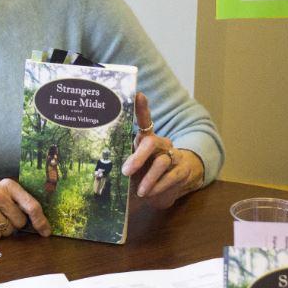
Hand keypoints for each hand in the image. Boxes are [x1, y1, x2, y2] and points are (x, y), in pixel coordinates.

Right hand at [0, 179, 50, 239]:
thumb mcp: (0, 192)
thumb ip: (18, 202)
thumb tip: (39, 221)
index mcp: (8, 185)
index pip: (32, 205)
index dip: (41, 221)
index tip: (46, 231)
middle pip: (20, 222)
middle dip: (14, 225)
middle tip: (1, 218)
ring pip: (8, 231)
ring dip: (1, 230)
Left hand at [121, 92, 204, 208]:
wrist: (171, 186)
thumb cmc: (144, 175)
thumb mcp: (133, 170)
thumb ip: (124, 167)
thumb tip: (105, 173)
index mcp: (146, 139)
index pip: (145, 121)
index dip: (142, 109)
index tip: (138, 95)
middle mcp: (161, 144)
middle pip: (151, 143)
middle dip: (138, 158)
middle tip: (126, 172)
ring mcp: (173, 155)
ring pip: (161, 163)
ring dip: (148, 179)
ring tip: (140, 191)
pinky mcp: (182, 170)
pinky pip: (171, 177)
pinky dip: (158, 187)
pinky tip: (150, 193)